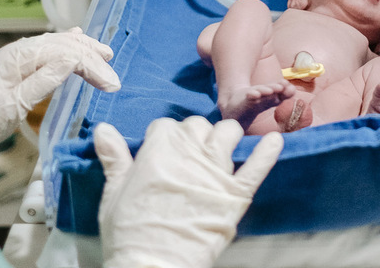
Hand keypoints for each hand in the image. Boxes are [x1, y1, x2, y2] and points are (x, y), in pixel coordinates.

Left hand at [0, 27, 120, 167]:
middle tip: (112, 72)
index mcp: (17, 57)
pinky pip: (46, 51)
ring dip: (82, 50)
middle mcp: (17, 51)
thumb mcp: (13, 107)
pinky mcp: (15, 68)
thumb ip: (43, 81)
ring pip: (56, 45)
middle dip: (91, 56)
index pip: (65, 53)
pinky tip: (75, 38)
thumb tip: (72, 61)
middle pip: (63, 45)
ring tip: (103, 54)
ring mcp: (15, 58)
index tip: (110, 84)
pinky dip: (65, 47)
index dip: (91, 66)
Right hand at [95, 117, 282, 267]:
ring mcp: (216, 172)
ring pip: (229, 133)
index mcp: (158, 150)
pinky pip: (257, 166)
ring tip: (221, 147)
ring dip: (225, 136)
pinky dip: (268, 151)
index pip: (166, 125)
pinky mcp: (236, 194)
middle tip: (189, 153)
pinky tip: (276, 140)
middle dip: (194, 135)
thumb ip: (114, 157)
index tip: (162, 150)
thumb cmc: (130, 234)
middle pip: (198, 125)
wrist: (154, 266)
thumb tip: (104, 129)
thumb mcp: (114, 193)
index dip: (164, 137)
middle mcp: (190, 154)